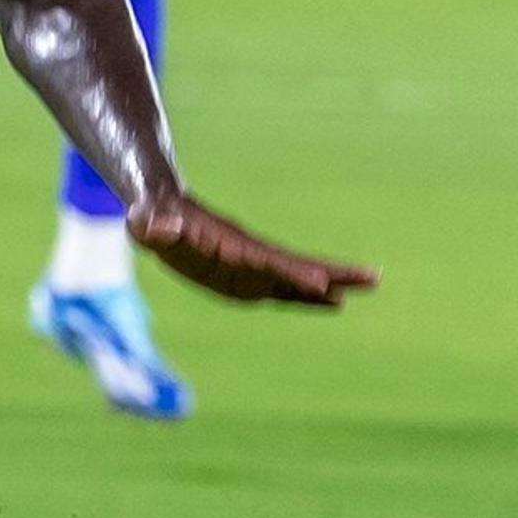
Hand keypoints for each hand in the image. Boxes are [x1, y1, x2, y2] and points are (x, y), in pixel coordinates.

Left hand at [128, 194, 374, 308]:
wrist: (159, 213)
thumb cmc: (150, 218)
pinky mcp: (247, 279)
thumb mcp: (146, 222)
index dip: (290, 272)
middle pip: (294, 265)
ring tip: (367, 287)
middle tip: (372, 277)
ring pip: (295, 279)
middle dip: (330, 273)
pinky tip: (334, 304)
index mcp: (227, 244)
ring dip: (328, 285)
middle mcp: (248, 254)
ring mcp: (251, 267)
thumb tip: (161, 228)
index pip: (265, 260)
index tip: (319, 281)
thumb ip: (155, 226)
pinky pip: (281, 290)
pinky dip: (307, 298)